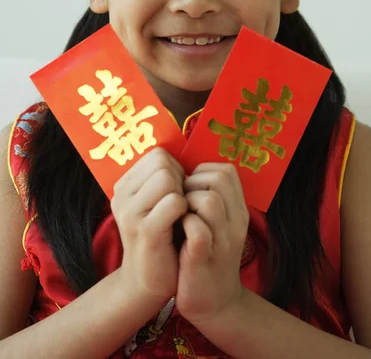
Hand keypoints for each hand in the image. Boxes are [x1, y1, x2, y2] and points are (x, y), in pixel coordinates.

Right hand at [111, 147, 186, 303]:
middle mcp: (121, 196)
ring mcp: (130, 213)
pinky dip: (186, 210)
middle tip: (180, 204)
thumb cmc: (161, 236)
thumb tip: (182, 151)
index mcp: (124, 186)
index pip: (157, 154)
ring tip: (180, 214)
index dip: (175, 169)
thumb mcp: (154, 203)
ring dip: (183, 194)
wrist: (149, 281)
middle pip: (162, 163)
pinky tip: (183, 225)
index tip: (176, 191)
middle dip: (180, 180)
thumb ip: (161, 178)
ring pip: (167, 178)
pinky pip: (174, 202)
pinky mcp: (145, 231)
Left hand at [176, 163, 248, 325]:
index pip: (226, 171)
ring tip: (178, 215)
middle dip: (192, 182)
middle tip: (181, 201)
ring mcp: (222, 240)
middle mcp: (234, 222)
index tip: (188, 188)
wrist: (215, 304)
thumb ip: (209, 199)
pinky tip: (176, 230)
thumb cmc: (206, 256)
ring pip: (210, 200)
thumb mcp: (217, 224)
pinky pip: (198, 230)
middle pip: (219, 179)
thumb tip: (185, 172)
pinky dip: (184, 225)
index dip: (202, 172)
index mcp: (237, 211)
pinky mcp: (205, 258)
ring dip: (187, 202)